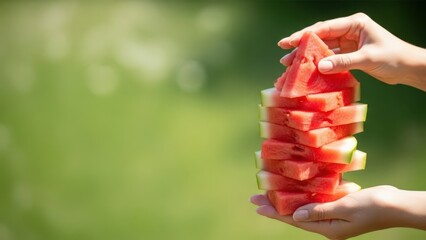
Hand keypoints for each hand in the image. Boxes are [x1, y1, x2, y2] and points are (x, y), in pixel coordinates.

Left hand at [251, 185, 425, 239]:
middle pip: (294, 215)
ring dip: (287, 200)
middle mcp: (326, 225)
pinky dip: (303, 196)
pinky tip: (295, 190)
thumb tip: (295, 216)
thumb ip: (318, 211)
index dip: (274, 212)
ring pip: (303, 208)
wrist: (396, 205)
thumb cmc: (372, 206)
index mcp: (327, 229)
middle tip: (255, 198)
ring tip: (270, 193)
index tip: (257, 206)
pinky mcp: (337, 207)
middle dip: (274, 206)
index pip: (293, 220)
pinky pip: (315, 202)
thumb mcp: (344, 208)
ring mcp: (332, 217)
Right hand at [277, 13, 425, 90]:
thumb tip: (319, 67)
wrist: (408, 68)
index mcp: (354, 24)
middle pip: (320, 36)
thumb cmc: (393, 58)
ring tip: (289, 63)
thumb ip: (343, 62)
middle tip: (283, 51)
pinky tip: (307, 69)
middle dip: (302, 44)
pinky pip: (329, 58)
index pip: (325, 28)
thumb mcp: (367, 58)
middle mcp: (349, 31)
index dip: (304, 35)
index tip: (288, 41)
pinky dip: (318, 64)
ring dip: (308, 55)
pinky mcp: (348, 54)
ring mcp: (348, 42)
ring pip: (323, 48)